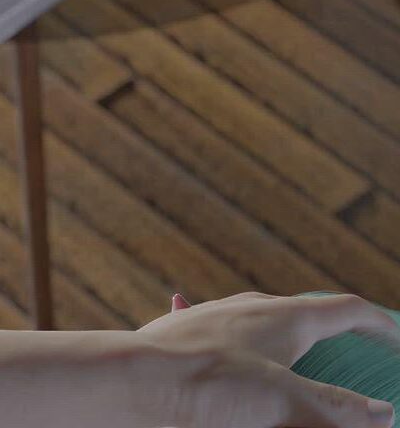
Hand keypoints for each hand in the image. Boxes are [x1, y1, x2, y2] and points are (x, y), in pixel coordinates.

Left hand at [137, 292, 396, 427]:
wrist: (134, 377)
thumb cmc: (208, 385)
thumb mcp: (282, 403)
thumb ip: (335, 411)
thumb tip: (383, 415)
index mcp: (285, 316)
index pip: (346, 309)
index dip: (379, 323)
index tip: (396, 338)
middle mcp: (257, 306)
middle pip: (311, 312)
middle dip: (337, 329)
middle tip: (354, 347)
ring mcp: (227, 313)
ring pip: (274, 318)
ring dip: (296, 333)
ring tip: (304, 350)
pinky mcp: (202, 326)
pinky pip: (240, 327)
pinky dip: (258, 339)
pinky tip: (243, 346)